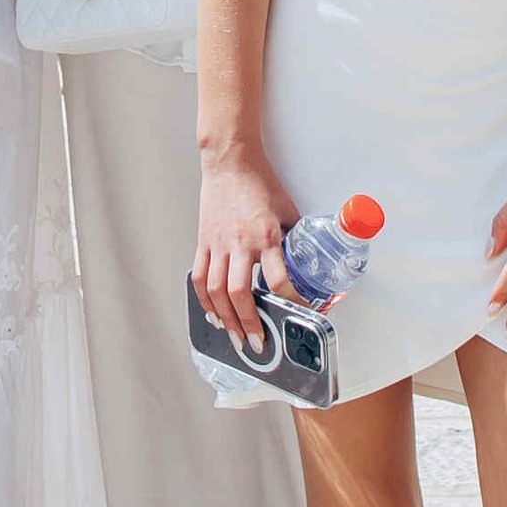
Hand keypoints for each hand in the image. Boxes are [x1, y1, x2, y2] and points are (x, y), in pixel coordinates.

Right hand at [192, 150, 296, 354]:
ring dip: (226, 319)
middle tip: (258, 343)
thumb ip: (293, 239)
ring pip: (216, 291)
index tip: (300, 313)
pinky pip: (199, 277)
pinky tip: (212, 313)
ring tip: (235, 337)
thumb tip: (307, 263)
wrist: (230, 162)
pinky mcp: (204, 242)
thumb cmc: (260, 183)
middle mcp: (240, 244)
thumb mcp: (288, 210)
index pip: (279, 279)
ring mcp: (218, 245)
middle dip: (249, 323)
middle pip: (240, 293)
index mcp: (266, 236)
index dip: (291, 301)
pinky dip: (204, 300)